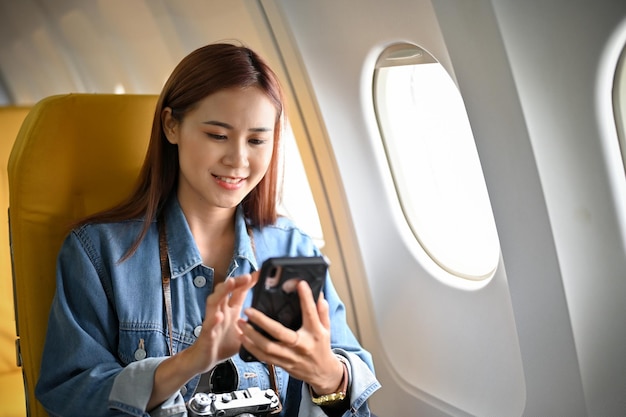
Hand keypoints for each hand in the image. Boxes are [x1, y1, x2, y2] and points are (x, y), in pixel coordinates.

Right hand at [186, 272, 256, 373]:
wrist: (205, 360)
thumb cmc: (223, 344)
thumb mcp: (243, 332)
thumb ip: (253, 323)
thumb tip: (272, 319)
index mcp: (230, 310)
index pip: (239, 291)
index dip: (248, 281)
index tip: (260, 273)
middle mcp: (220, 312)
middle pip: (225, 291)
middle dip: (236, 281)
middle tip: (248, 276)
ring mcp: (212, 321)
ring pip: (214, 302)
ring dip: (222, 291)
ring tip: (230, 283)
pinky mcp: (206, 335)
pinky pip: (208, 326)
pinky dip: (213, 320)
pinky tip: (219, 316)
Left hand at [237, 280, 343, 394]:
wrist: (322, 373)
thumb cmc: (322, 347)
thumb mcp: (326, 328)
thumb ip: (322, 311)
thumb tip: (319, 294)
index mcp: (315, 333)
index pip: (310, 313)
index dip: (306, 298)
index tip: (300, 284)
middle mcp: (301, 345)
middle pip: (279, 333)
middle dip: (262, 321)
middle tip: (249, 310)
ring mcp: (290, 356)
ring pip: (267, 347)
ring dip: (251, 336)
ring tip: (240, 323)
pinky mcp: (282, 364)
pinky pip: (264, 357)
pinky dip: (251, 348)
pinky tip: (243, 338)